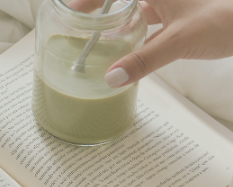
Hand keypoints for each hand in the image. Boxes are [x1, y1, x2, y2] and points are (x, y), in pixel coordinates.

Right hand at [69, 0, 232, 87]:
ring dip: (115, 22)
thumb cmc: (223, 20)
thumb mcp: (178, 40)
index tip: (71, 9)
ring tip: (94, 38)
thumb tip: (111, 78)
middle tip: (77, 23)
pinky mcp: (175, 17)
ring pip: (133, 10)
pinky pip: (146, 22)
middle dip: (98, 8)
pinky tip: (123, 50)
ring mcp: (168, 4)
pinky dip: (132, 34)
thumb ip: (143, 60)